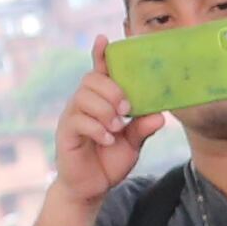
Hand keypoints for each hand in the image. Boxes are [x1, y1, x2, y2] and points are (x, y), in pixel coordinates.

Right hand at [53, 53, 161, 203]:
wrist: (92, 187)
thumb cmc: (110, 159)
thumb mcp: (133, 144)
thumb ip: (143, 128)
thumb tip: (160, 115)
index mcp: (101, 101)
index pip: (99, 71)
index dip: (101, 54)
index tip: (105, 39)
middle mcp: (84, 104)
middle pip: (92, 79)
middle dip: (112, 90)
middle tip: (127, 109)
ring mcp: (72, 117)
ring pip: (84, 97)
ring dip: (105, 110)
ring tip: (118, 128)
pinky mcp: (66, 133)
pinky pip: (78, 120)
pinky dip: (97, 128)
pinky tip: (108, 139)